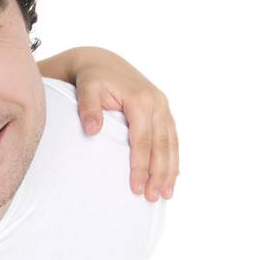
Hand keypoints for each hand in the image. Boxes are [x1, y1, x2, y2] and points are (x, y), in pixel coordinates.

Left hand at [67, 47, 178, 200]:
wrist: (101, 62)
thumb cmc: (91, 79)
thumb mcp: (86, 89)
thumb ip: (88, 108)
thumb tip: (92, 131)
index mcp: (141, 100)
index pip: (142, 140)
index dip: (140, 166)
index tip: (135, 188)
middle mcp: (157, 103)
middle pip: (161, 145)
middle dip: (158, 173)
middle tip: (152, 198)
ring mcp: (163, 107)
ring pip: (170, 143)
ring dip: (170, 170)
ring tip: (165, 194)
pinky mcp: (163, 111)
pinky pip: (171, 138)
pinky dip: (173, 157)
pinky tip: (172, 176)